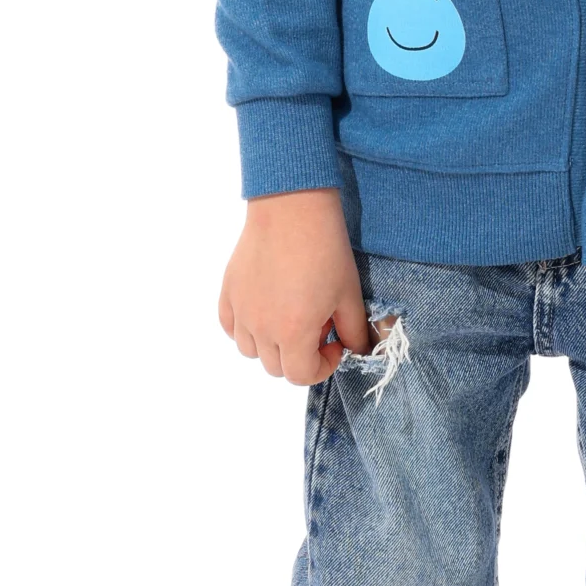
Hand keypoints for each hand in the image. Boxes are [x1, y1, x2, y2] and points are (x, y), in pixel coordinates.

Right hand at [218, 188, 370, 382]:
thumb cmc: (325, 250)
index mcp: (293, 333)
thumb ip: (353, 330)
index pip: (300, 376)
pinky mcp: (228, 291)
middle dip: (300, 356)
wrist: (293, 209)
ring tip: (290, 318)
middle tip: (318, 327)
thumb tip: (356, 350)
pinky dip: (245, 328)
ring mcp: (240, 310)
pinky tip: (265, 310)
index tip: (335, 343)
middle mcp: (261, 328)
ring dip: (272, 346)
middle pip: (276, 367)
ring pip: (250, 350)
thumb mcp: (349, 294)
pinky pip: (230, 326)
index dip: (323, 367)